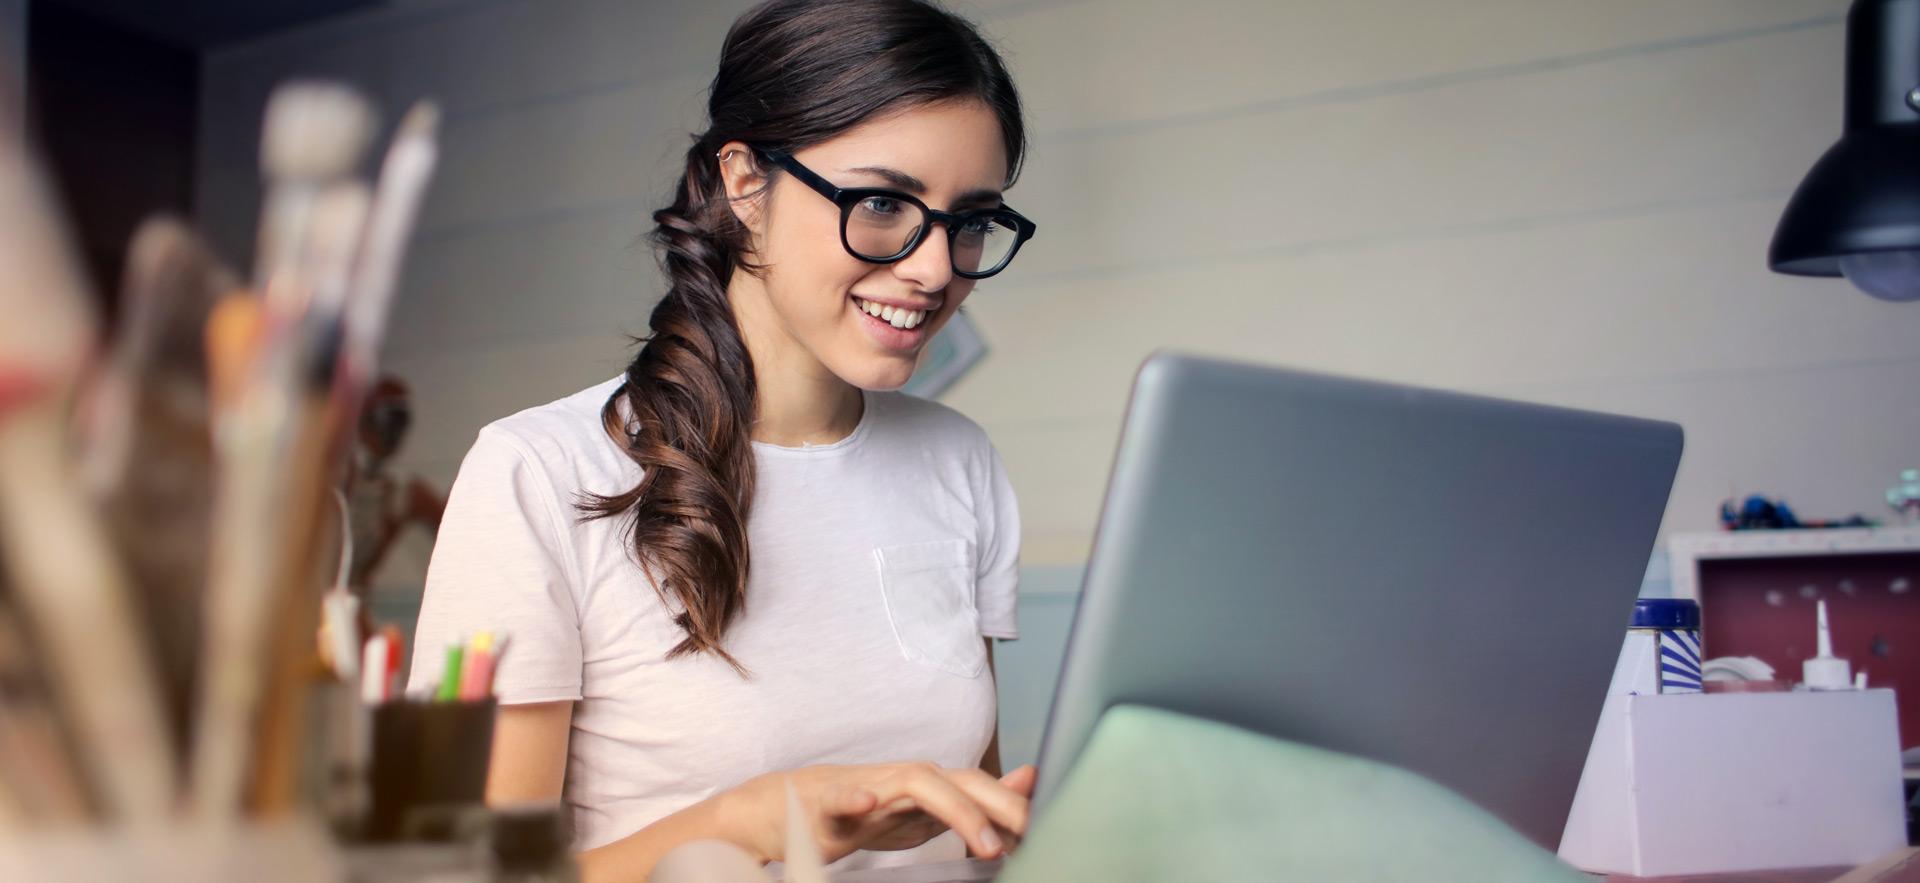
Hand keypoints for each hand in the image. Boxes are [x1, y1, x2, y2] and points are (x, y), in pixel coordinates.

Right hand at [721, 762, 1034, 865]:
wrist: (797, 809)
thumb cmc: (870, 811)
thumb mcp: (930, 812)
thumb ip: (978, 800)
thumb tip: (1031, 781)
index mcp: (934, 785)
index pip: (984, 789)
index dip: (1015, 806)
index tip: (1049, 829)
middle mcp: (909, 778)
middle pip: (961, 780)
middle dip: (999, 805)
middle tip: (1030, 834)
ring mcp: (872, 786)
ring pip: (916, 784)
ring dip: (954, 809)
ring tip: (983, 842)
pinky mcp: (831, 801)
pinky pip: (843, 797)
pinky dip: (855, 799)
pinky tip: (867, 805)